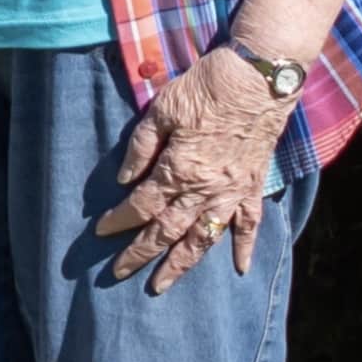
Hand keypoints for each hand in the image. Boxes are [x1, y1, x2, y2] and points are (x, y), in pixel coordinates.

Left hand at [96, 45, 293, 287]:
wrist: (260, 77)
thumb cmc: (208, 86)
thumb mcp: (163, 108)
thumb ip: (142, 146)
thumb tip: (124, 180)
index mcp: (178, 170)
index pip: (141, 205)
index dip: (118, 220)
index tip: (101, 230)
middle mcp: (204, 190)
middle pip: (166, 231)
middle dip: (140, 253)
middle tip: (117, 273)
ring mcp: (231, 192)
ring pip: (203, 238)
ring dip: (181, 264)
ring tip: (162, 284)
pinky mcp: (252, 186)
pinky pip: (249, 224)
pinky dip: (244, 247)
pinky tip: (239, 268)